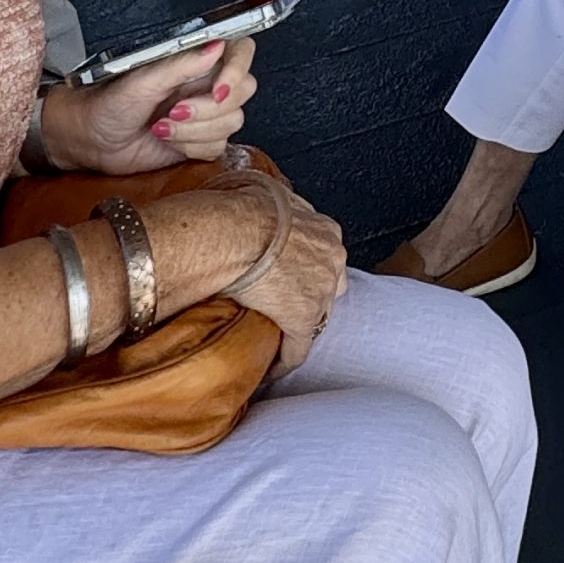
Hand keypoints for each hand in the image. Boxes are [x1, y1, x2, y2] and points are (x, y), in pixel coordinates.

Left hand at [40, 39, 257, 174]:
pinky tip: (167, 141)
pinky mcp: (201, 141)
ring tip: (161, 127)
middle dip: (208, 109)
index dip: (237, 71)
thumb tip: (216, 46)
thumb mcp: (142, 80)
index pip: (239, 52)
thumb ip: (182, 63)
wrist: (91, 140)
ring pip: (231, 122)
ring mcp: (206, 113)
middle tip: (173, 112)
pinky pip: (219, 146)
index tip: (217, 90)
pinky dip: (192, 147)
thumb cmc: (107, 103)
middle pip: (242, 91)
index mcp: (194, 60)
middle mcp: (204, 84)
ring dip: (194, 131)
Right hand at [217, 176, 348, 375]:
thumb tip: (252, 192)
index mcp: (325, 230)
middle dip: (310, 294)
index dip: (306, 267)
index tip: (289, 275)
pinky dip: (284, 362)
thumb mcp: (264, 191)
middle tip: (281, 303)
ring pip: (316, 317)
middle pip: (329, 285)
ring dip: (297, 326)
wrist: (231, 229)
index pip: (324, 255)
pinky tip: (270, 372)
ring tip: (275, 335)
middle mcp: (332, 259)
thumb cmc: (238, 207)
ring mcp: (321, 291)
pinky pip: (297, 349)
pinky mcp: (303, 320)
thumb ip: (270, 200)